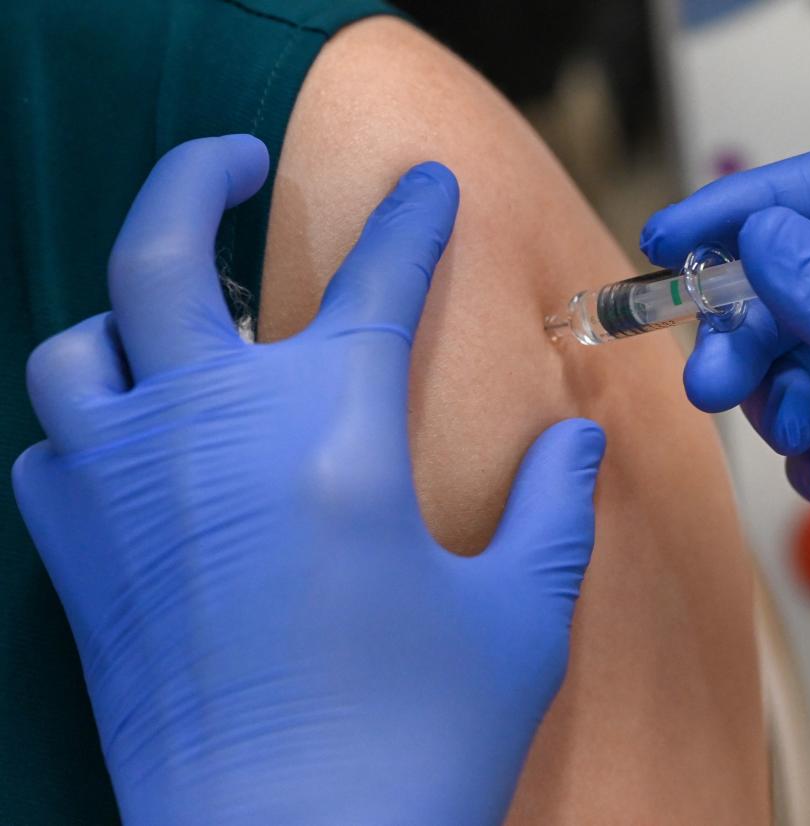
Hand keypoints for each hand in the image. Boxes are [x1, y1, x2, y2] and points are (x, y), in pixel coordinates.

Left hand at [13, 135, 605, 824]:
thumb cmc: (411, 747)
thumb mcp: (518, 621)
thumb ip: (556, 512)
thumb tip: (577, 444)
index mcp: (336, 441)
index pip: (377, 281)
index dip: (412, 220)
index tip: (427, 185)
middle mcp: (212, 440)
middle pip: (166, 250)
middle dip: (200, 176)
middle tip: (235, 161)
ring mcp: (128, 495)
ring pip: (81, 341)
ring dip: (126, 306)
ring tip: (176, 315)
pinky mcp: (81, 564)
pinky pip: (50, 444)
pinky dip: (86, 416)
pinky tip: (135, 437)